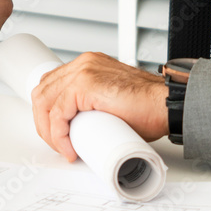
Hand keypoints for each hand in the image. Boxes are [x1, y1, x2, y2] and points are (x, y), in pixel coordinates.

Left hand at [30, 52, 168, 160]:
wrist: (166, 104)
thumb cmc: (148, 106)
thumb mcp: (110, 101)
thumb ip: (93, 105)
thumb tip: (79, 127)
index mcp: (88, 65)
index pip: (52, 84)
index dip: (48, 111)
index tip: (55, 132)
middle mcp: (83, 63)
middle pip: (43, 91)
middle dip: (44, 122)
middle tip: (57, 144)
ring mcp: (83, 71)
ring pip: (45, 101)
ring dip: (49, 130)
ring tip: (63, 148)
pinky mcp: (85, 84)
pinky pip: (58, 113)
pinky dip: (59, 134)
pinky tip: (69, 147)